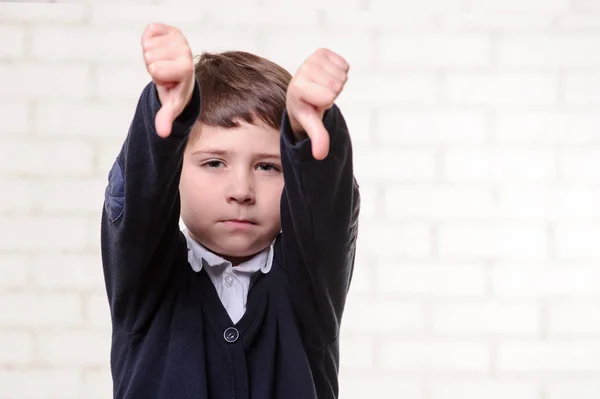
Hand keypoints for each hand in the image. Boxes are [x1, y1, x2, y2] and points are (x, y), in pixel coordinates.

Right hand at [141, 22, 194, 137]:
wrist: (180, 72)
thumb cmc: (176, 90)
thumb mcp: (172, 104)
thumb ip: (167, 118)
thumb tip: (162, 134)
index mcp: (186, 68)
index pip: (155, 69)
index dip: (156, 77)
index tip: (167, 81)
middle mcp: (186, 50)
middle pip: (150, 57)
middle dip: (153, 66)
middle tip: (165, 72)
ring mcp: (179, 37)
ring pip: (148, 45)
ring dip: (152, 54)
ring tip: (164, 62)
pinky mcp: (170, 27)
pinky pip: (149, 31)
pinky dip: (149, 40)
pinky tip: (160, 49)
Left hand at [286, 48, 348, 159]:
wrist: (304, 92)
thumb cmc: (307, 109)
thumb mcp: (311, 125)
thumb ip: (317, 138)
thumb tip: (320, 156)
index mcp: (297, 88)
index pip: (328, 95)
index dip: (328, 102)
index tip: (316, 103)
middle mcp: (302, 71)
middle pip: (337, 84)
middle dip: (333, 92)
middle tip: (320, 96)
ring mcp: (312, 59)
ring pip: (341, 74)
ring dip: (336, 82)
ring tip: (323, 87)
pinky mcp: (322, 52)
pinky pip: (344, 64)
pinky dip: (340, 72)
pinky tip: (327, 77)